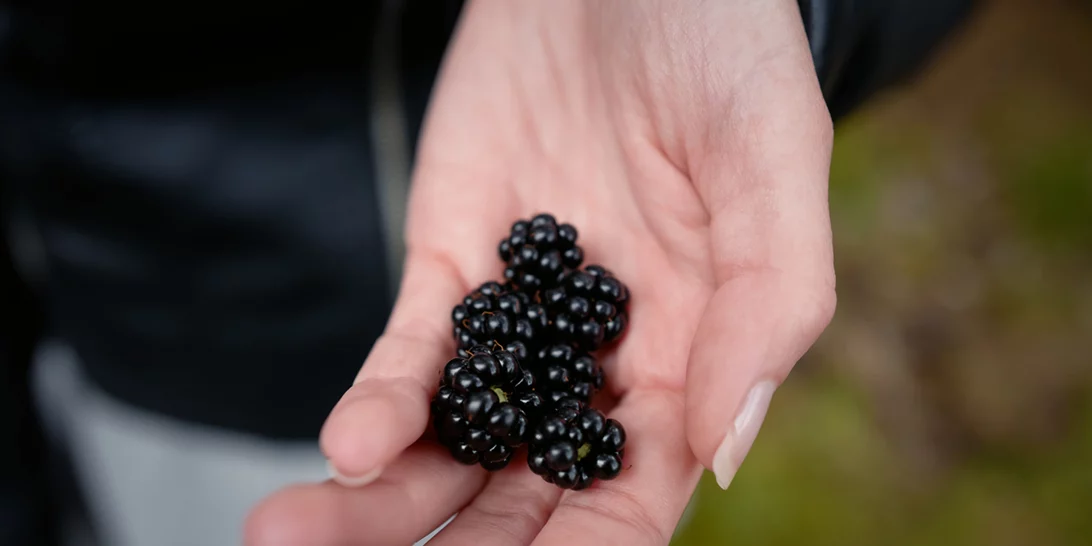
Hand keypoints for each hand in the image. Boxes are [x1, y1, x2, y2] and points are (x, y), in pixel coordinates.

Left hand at [247, 0, 834, 543]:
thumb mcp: (774, 159)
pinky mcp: (452, 263)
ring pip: (452, 439)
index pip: (630, 496)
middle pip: (524, 492)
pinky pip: (413, 353)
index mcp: (692, 355)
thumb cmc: (721, 46)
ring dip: (381, 500)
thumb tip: (723, 453)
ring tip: (303, 532)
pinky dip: (380, 401)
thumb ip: (767, 305)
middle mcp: (599, 356)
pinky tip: (349, 443)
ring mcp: (518, 318)